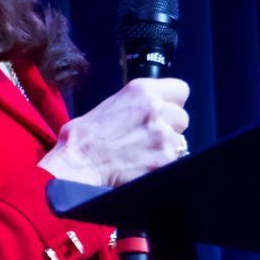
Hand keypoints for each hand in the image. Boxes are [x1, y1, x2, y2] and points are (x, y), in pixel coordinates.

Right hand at [39, 77, 189, 187]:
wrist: (77, 165)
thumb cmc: (83, 137)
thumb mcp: (110, 105)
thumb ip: (136, 105)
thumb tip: (149, 112)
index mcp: (142, 91)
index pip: (181, 90)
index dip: (172, 103)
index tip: (163, 113)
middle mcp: (157, 110)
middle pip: (182, 118)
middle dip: (169, 128)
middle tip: (148, 139)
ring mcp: (163, 137)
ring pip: (180, 143)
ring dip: (166, 149)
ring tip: (142, 156)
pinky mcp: (165, 161)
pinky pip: (174, 163)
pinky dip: (161, 167)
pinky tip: (143, 168)